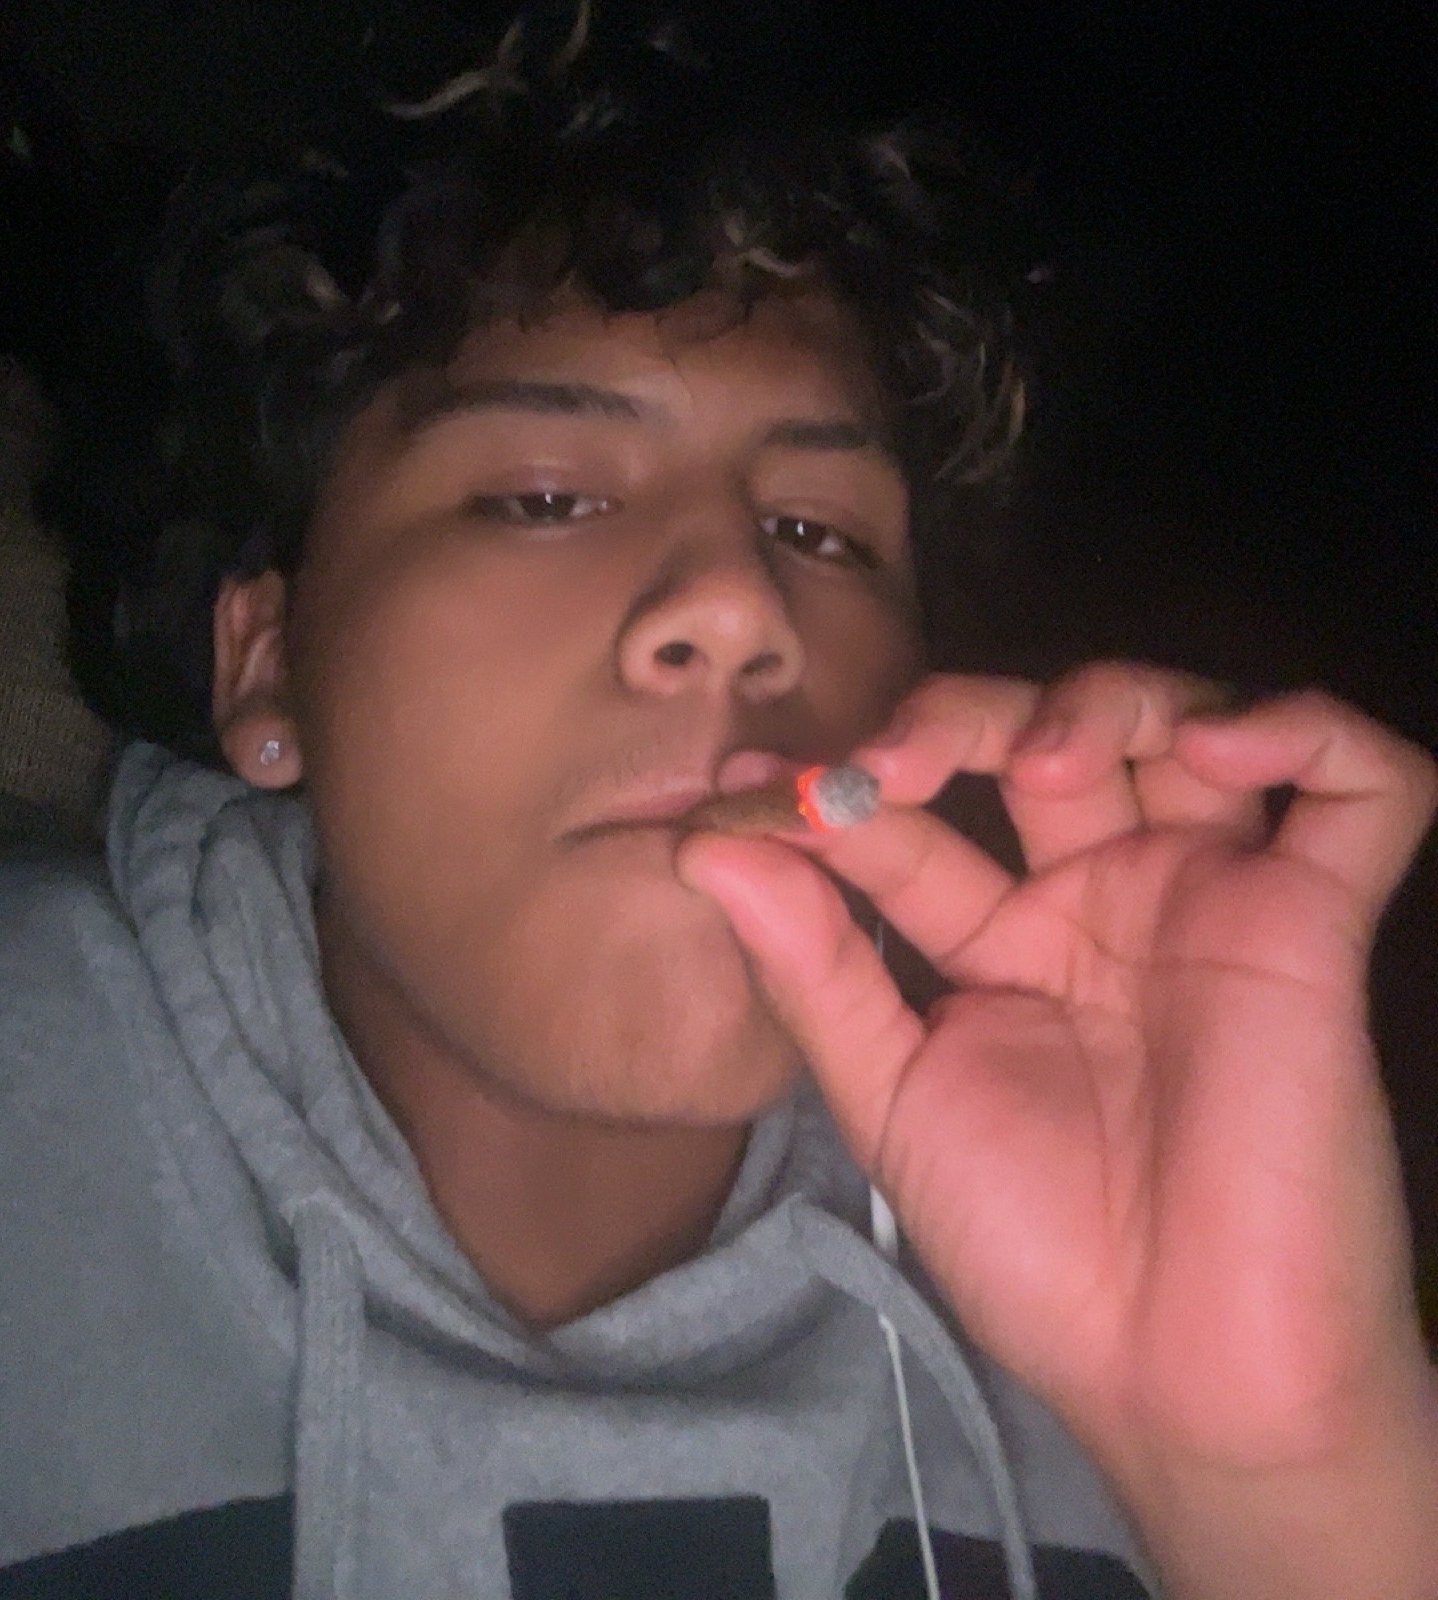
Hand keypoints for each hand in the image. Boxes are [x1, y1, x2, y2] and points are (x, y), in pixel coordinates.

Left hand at [679, 664, 1437, 1474]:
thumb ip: (811, 967)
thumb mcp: (895, 1100)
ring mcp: (1213, 901)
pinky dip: (1310, 730)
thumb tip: (704, 842)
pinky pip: (1365, 789)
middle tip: (901, 755)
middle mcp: (1110, 896)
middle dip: (966, 713)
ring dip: (1111, 697)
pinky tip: (1226, 751)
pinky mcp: (1318, 923)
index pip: (920, 816)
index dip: (841, 781)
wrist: (1178, 1374)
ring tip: (1048, 755)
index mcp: (1009, 936)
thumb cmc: (1035, 1252)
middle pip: (1047, 730)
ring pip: (1185, 721)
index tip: (755, 773)